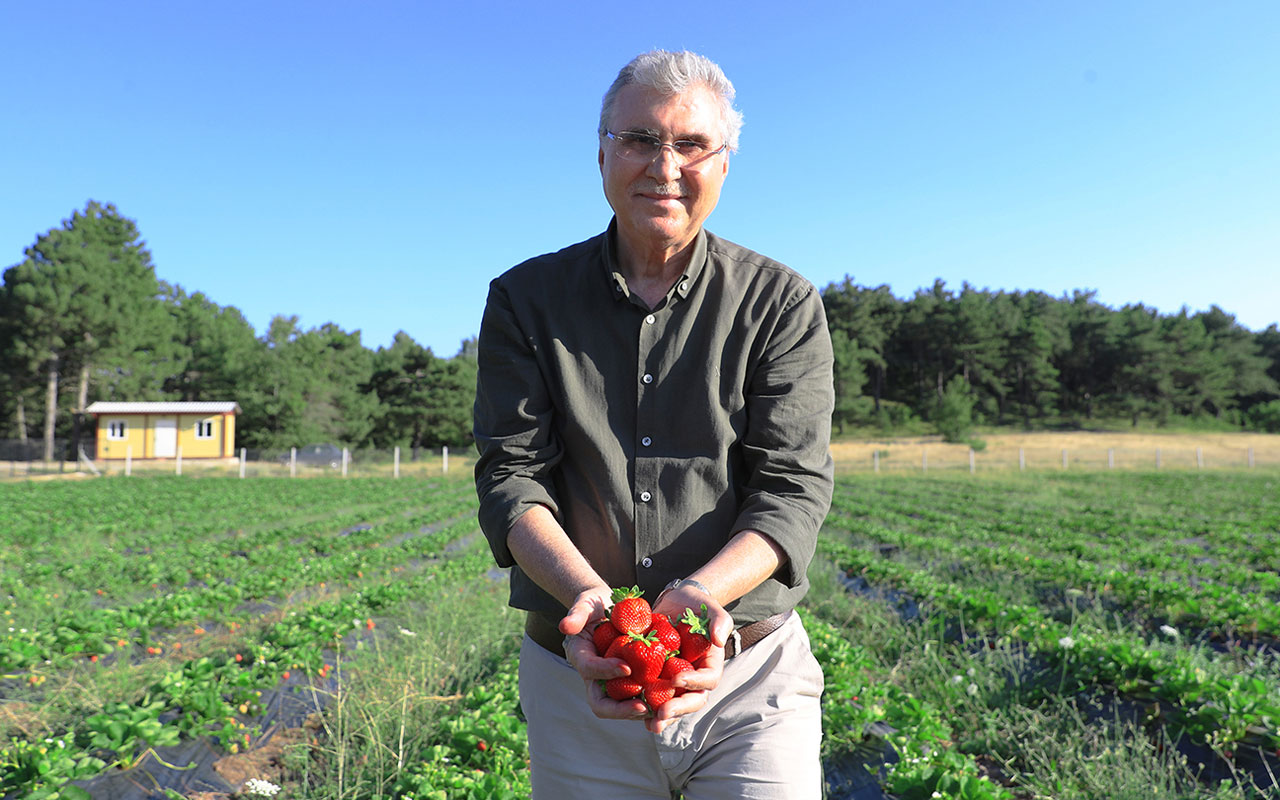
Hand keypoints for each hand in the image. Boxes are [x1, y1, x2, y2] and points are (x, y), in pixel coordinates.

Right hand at [559, 587, 651, 721]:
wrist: (610, 607)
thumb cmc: (595, 604)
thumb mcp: (585, 603)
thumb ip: (576, 614)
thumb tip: (564, 626)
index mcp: (581, 657)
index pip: (589, 669)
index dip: (605, 671)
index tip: (626, 668)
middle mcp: (595, 676)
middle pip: (601, 703)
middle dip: (620, 710)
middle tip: (642, 707)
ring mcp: (613, 681)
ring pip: (622, 706)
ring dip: (638, 712)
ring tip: (659, 710)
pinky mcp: (630, 680)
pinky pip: (639, 696)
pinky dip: (653, 701)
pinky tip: (670, 700)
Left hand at [646, 584, 734, 733]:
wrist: (675, 603)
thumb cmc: (696, 605)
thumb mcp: (711, 607)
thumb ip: (720, 620)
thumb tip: (719, 640)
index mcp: (710, 665)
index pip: (708, 680)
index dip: (695, 682)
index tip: (677, 679)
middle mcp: (695, 678)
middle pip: (692, 700)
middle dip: (678, 709)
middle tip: (662, 713)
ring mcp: (676, 681)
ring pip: (673, 705)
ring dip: (663, 717)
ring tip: (651, 724)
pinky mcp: (658, 679)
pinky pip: (654, 696)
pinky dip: (645, 706)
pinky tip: (632, 711)